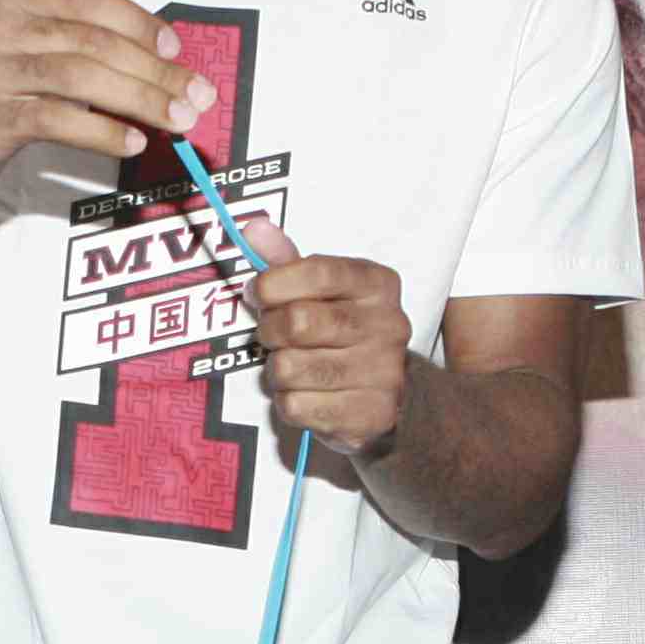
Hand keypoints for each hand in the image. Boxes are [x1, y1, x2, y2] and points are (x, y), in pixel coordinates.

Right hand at [0, 0, 214, 190]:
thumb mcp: (27, 29)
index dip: (138, 21)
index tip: (177, 49)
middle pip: (91, 41)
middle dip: (153, 70)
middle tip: (196, 94)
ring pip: (82, 80)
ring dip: (140, 101)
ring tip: (177, 120)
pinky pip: (59, 121)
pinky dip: (104, 132)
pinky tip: (133, 140)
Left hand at [244, 220, 410, 456]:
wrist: (392, 394)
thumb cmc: (343, 332)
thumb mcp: (320, 290)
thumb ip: (285, 259)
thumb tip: (253, 228)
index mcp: (378, 285)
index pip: (318, 272)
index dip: (275, 283)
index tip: (260, 293)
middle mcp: (389, 325)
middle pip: (298, 322)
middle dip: (270, 330)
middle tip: (276, 335)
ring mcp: (384, 373)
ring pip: (290, 368)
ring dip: (278, 370)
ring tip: (294, 367)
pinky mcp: (370, 415)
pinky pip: (297, 406)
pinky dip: (289, 402)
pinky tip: (308, 395)